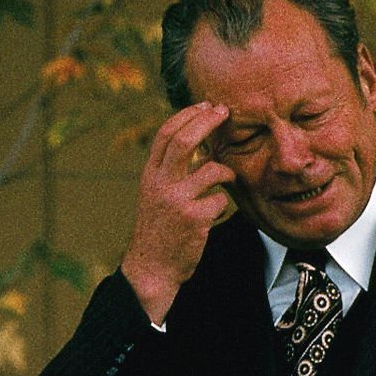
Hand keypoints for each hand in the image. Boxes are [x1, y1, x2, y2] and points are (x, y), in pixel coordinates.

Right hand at [120, 102, 234, 324]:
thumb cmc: (159, 229)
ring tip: (226, 179)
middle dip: (207, 121)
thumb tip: (195, 140)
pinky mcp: (195, 220)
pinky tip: (213, 216)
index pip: (166, 134)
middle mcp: (160, 185)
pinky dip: (222, 205)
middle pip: (185, 140)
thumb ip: (170, 170)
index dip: (187, 115)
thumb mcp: (155, 195)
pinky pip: (221, 201)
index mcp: (150, 176)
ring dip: (225, 172)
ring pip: (212, 169)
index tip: (206, 106)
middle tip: (224, 112)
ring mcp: (177, 201)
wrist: (152, 268)